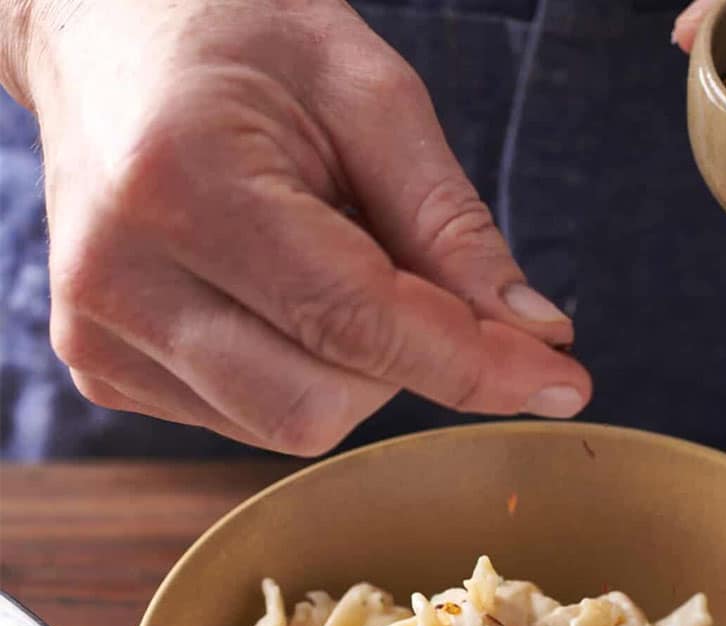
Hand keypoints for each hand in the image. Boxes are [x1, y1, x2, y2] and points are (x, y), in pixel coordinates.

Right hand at [2, 0, 590, 455]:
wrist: (112, 38)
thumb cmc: (245, 40)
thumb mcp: (370, 97)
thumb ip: (452, 225)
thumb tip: (535, 334)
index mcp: (185, 184)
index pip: (357, 322)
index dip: (473, 364)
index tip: (563, 381)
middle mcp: (119, 276)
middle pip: (323, 403)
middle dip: (407, 358)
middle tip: (413, 272)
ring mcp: (98, 334)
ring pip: (291, 423)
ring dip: (355, 366)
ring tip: (328, 260)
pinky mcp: (101, 366)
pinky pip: (248, 418)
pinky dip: (303, 370)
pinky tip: (281, 292)